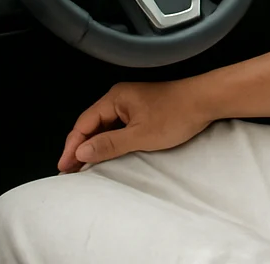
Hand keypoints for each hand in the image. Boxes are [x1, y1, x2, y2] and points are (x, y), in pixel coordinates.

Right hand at [56, 80, 211, 172]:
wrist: (206, 101)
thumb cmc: (176, 115)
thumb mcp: (140, 135)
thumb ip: (109, 144)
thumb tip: (81, 153)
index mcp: (115, 98)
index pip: (84, 124)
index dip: (72, 146)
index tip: (63, 167)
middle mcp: (119, 98)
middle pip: (91, 124)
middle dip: (79, 147)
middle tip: (68, 171)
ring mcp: (131, 104)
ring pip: (104, 126)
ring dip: (93, 145)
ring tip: (82, 167)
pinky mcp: (142, 111)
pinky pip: (117, 127)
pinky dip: (108, 141)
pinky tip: (105, 155)